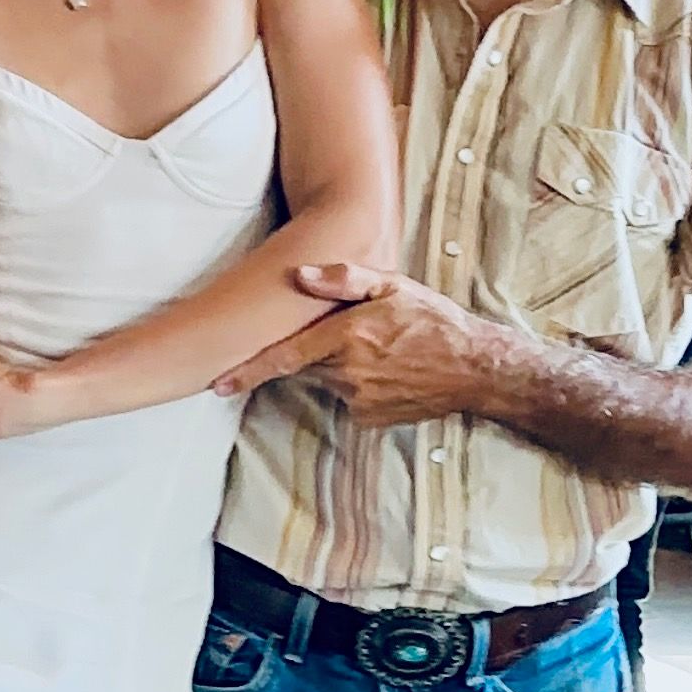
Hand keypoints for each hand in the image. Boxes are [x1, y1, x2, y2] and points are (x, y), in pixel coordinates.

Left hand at [215, 262, 489, 425]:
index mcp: (348, 336)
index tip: (217, 383)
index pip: (284, 357)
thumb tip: (299, 274)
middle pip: (304, 365)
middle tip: (347, 337)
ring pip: (326, 380)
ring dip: (337, 365)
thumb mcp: (393, 285)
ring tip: (377, 349)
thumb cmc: (433, 320)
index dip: (247, 371)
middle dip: (308, 352)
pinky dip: (356, 384)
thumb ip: (344, 277)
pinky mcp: (369, 417)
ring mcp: (358, 399)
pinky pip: (347, 398)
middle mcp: (347, 371)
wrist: (475, 367)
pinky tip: (385, 370)